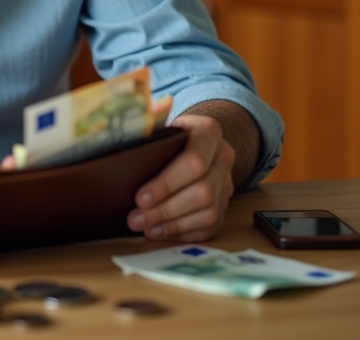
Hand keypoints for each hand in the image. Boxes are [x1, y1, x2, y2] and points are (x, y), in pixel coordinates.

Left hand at [125, 114, 235, 241]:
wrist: (195, 140)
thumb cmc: (169, 136)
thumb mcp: (161, 128)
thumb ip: (150, 135)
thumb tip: (132, 147)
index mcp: (209, 131)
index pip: (194, 161)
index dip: (167, 183)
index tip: (141, 198)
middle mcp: (223, 157)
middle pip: (202, 191)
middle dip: (165, 209)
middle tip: (136, 219)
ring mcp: (227, 182)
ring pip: (208, 212)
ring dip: (173, 224)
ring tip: (145, 228)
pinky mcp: (224, 204)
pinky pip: (210, 226)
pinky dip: (183, 232)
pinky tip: (161, 232)